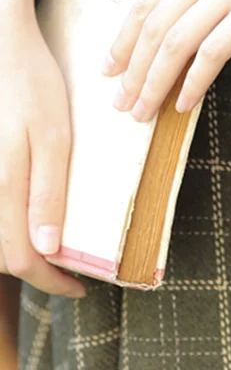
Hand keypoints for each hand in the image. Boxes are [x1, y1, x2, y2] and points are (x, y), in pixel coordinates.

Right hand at [0, 0, 85, 298]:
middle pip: (4, 251)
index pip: (20, 258)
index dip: (50, 281)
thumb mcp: (51, 135)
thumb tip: (46, 250)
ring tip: (57, 246)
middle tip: (72, 272)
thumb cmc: (29, 85)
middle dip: (39, 269)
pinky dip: (12, 220)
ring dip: (23, 247)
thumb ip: (47, 192)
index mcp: (2, 184)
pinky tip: (33, 214)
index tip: (80, 287)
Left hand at [103, 0, 230, 121]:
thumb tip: (193, 14)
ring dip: (154, 83)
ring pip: (174, 42)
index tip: (111, 67)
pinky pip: (212, 52)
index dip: (122, 39)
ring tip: (144, 112)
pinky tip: (186, 104)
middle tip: (120, 102)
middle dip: (131, 70)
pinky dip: (193, 82)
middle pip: (153, 25)